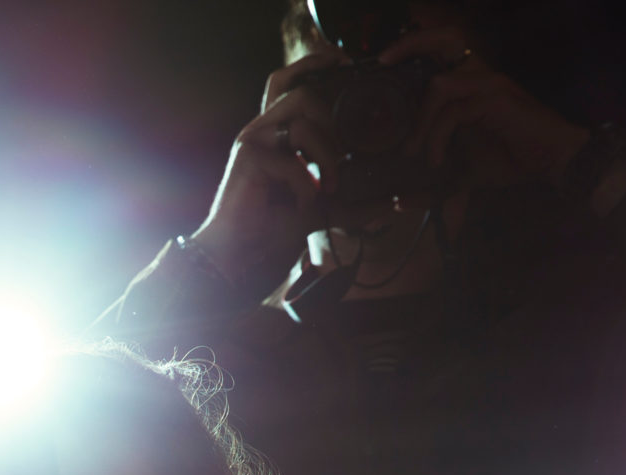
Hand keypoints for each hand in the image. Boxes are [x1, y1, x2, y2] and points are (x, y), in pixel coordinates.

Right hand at [188, 51, 343, 292]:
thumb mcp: (320, 209)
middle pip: (301, 94)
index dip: (314, 67)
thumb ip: (351, 202)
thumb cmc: (270, 229)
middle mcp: (261, 130)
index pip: (290, 82)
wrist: (236, 256)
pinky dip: (306, 187)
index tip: (344, 70)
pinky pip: (293, 163)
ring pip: (302, 124)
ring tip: (330, 187)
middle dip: (333, 119)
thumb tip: (390, 202)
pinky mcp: (247, 160)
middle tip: (348, 154)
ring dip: (326, 156)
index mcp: (274, 132)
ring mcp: (252, 142)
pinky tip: (303, 206)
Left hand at [382, 30, 589, 188]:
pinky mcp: (497, 99)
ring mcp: (489, 84)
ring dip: (420, 121)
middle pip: (442, 41)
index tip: (383, 61)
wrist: (551, 162)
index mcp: (470, 84)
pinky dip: (438, 137)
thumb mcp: (463, 173)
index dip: (412, 44)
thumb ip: (433, 183)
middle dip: (409, 47)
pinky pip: (454, 113)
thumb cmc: (512, 159)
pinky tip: (436, 159)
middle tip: (384, 70)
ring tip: (415, 152)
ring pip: (439, 86)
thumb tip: (402, 201)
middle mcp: (480, 75)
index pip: (441, 46)